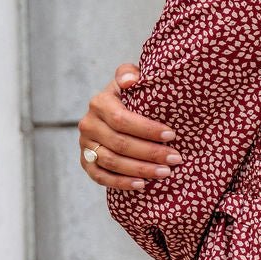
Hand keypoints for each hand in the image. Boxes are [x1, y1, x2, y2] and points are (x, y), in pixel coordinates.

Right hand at [78, 63, 183, 191]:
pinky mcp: (86, 162)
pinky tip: (142, 185)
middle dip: (150, 153)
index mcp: (99, 103)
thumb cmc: (129, 95)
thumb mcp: (129, 79)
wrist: (112, 112)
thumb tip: (130, 80)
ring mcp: (85, 145)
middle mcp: (88, 124)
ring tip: (165, 173)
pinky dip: (121, 183)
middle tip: (175, 159)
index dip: (147, 129)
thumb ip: (129, 73)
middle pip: (119, 143)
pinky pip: (101, 177)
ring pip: (112, 162)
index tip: (172, 135)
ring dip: (140, 170)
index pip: (122, 119)